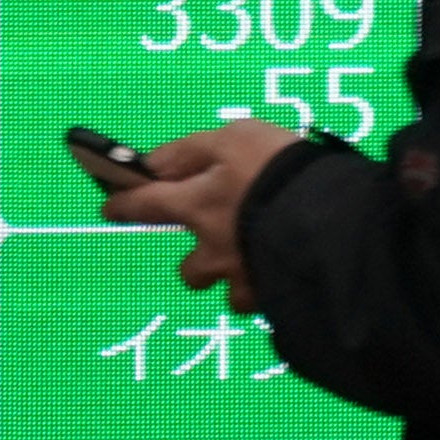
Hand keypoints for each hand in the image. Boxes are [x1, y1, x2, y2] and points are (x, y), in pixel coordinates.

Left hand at [92, 120, 302, 310]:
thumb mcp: (234, 138)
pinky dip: (272, 287)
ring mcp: (242, 279)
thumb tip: (153, 162)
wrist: (330, 218)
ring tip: (264, 259)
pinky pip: (266, 301)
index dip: (124, 205)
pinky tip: (290, 271)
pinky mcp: (274, 298)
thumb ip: (191, 151)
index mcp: (196, 207)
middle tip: (219, 242)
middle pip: (190, 269)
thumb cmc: (277, 170)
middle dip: (198, 260)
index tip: (110, 208)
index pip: (145, 205)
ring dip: (238, 277)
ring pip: (229, 290)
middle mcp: (212, 251)